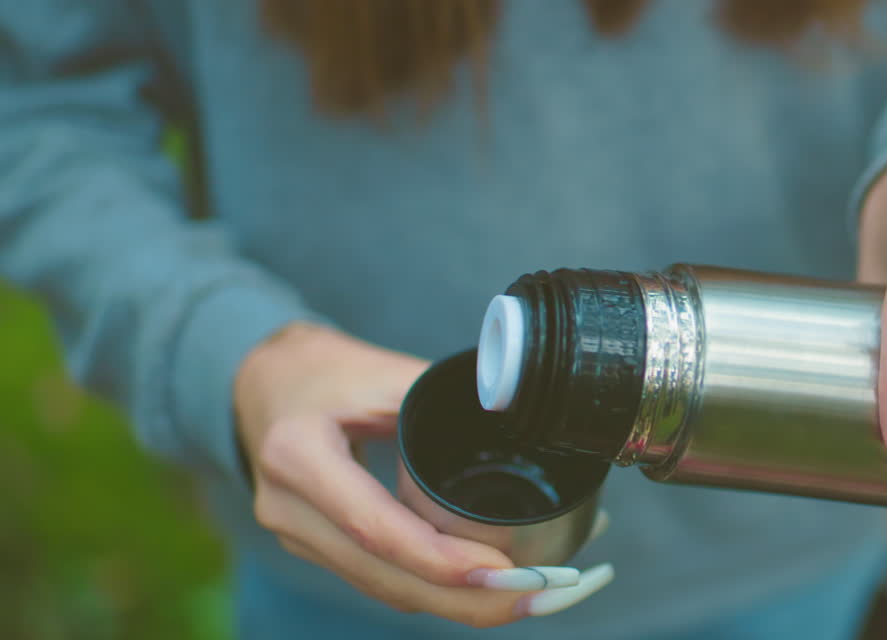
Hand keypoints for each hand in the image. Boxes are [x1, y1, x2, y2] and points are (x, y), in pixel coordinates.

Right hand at [234, 323, 612, 625]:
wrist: (263, 381)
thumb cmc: (324, 370)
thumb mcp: (380, 370)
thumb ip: (442, 392)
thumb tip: (516, 407)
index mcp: (297, 455)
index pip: (374, 527)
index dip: (438, 558)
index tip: (501, 568)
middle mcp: (288, 507)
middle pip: (383, 575)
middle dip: (463, 598)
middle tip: (537, 595)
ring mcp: (296, 534)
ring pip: (383, 587)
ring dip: (454, 603)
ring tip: (525, 597)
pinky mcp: (315, 547)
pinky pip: (377, 579)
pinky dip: (431, 589)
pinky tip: (482, 590)